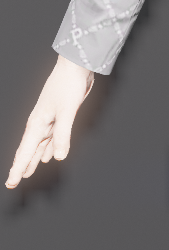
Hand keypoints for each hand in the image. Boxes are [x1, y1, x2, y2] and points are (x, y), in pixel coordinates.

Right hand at [5, 55, 93, 188]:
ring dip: (35, 158)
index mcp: (37, 124)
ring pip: (40, 145)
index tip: (11, 183)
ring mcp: (50, 119)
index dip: (18, 168)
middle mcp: (41, 123)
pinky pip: (52, 137)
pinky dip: (49, 147)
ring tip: (29, 171)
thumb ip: (62, 135)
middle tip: (16, 181)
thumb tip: (58, 157)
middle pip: (29, 150)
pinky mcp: (61, 115)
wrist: (75, 66)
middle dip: (23, 165)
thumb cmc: (68, 85)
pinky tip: (50, 154)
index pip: (25, 152)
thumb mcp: (66, 111)